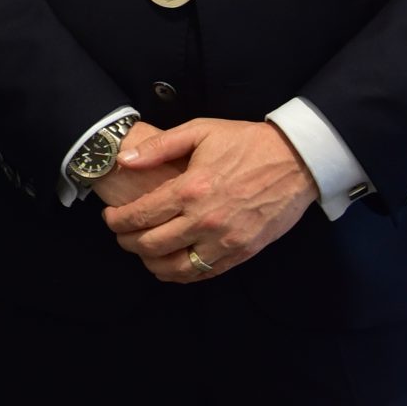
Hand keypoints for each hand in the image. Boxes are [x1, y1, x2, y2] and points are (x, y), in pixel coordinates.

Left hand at [99, 117, 318, 282]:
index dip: (117, 221)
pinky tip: (169, 264)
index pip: (140, 215)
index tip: (110, 218)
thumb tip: (124, 161)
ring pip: (174, 268)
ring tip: (142, 251)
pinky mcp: (241, 253)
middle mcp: (204, 220)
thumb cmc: (246, 142)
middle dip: (127, 242)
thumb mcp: (200, 131)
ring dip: (150, 263)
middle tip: (121, 234)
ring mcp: (224, 241)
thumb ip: (159, 146)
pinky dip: (179, 274)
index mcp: (190, 189)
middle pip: (150, 245)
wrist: (297, 160)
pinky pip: (202, 274)